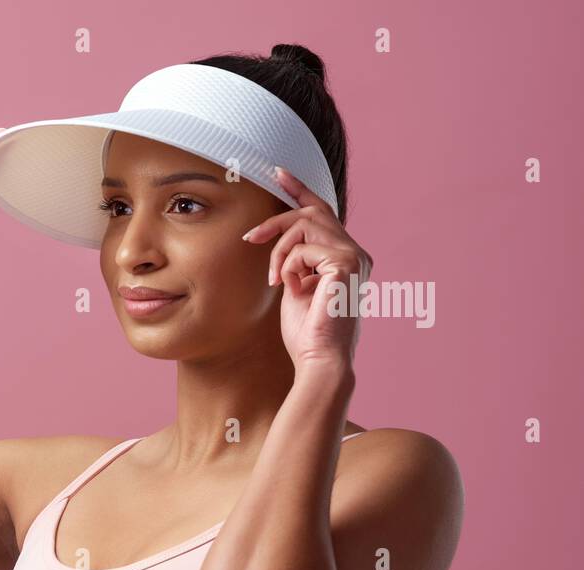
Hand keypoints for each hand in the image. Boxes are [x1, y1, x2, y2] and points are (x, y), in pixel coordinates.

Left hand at [242, 167, 372, 368]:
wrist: (319, 359)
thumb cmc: (306, 332)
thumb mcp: (296, 286)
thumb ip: (296, 261)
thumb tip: (283, 242)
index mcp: (346, 257)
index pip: (324, 213)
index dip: (300, 190)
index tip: (278, 172)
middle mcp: (356, 253)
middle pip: (312, 212)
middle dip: (277, 221)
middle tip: (251, 238)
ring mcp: (355, 256)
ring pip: (305, 226)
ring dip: (280, 251)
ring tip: (276, 280)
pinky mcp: (346, 263)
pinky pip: (303, 249)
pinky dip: (288, 268)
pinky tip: (292, 290)